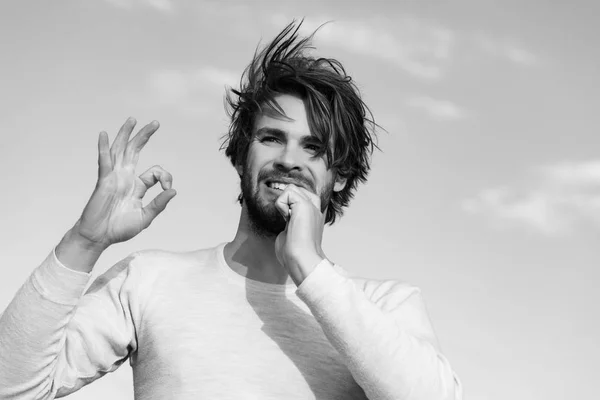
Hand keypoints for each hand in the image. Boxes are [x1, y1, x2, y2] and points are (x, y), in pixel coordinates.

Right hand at [75, 117, 176, 249]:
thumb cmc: (119, 229)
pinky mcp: (103, 181)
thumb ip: (159, 204)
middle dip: (144, 136)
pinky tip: (104, 135)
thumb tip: (174, 191)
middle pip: (135, 151)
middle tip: (156, 123)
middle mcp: (125, 178)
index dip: (166, 177)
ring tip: (132, 119)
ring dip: (125, 134)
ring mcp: (113, 178)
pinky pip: (104, 162)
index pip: (155, 172)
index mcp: (137, 186)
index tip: (168, 188)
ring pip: (120, 151)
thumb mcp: (145, 217)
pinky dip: (104, 148)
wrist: (98, 237)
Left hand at [274, 184, 326, 284]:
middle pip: (296, 189)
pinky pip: (287, 192)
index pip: (300, 195)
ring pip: (291, 187)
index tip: (288, 221)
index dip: (288, 204)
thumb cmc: (294, 254)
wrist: (301, 259)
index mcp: (314, 215)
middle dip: (285, 200)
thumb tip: (284, 221)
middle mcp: (315, 208)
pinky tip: (287, 218)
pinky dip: (281, 204)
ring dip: (283, 202)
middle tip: (287, 219)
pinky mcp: (305, 204)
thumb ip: (289, 223)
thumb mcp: (291, 233)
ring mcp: (312, 205)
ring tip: (288, 218)